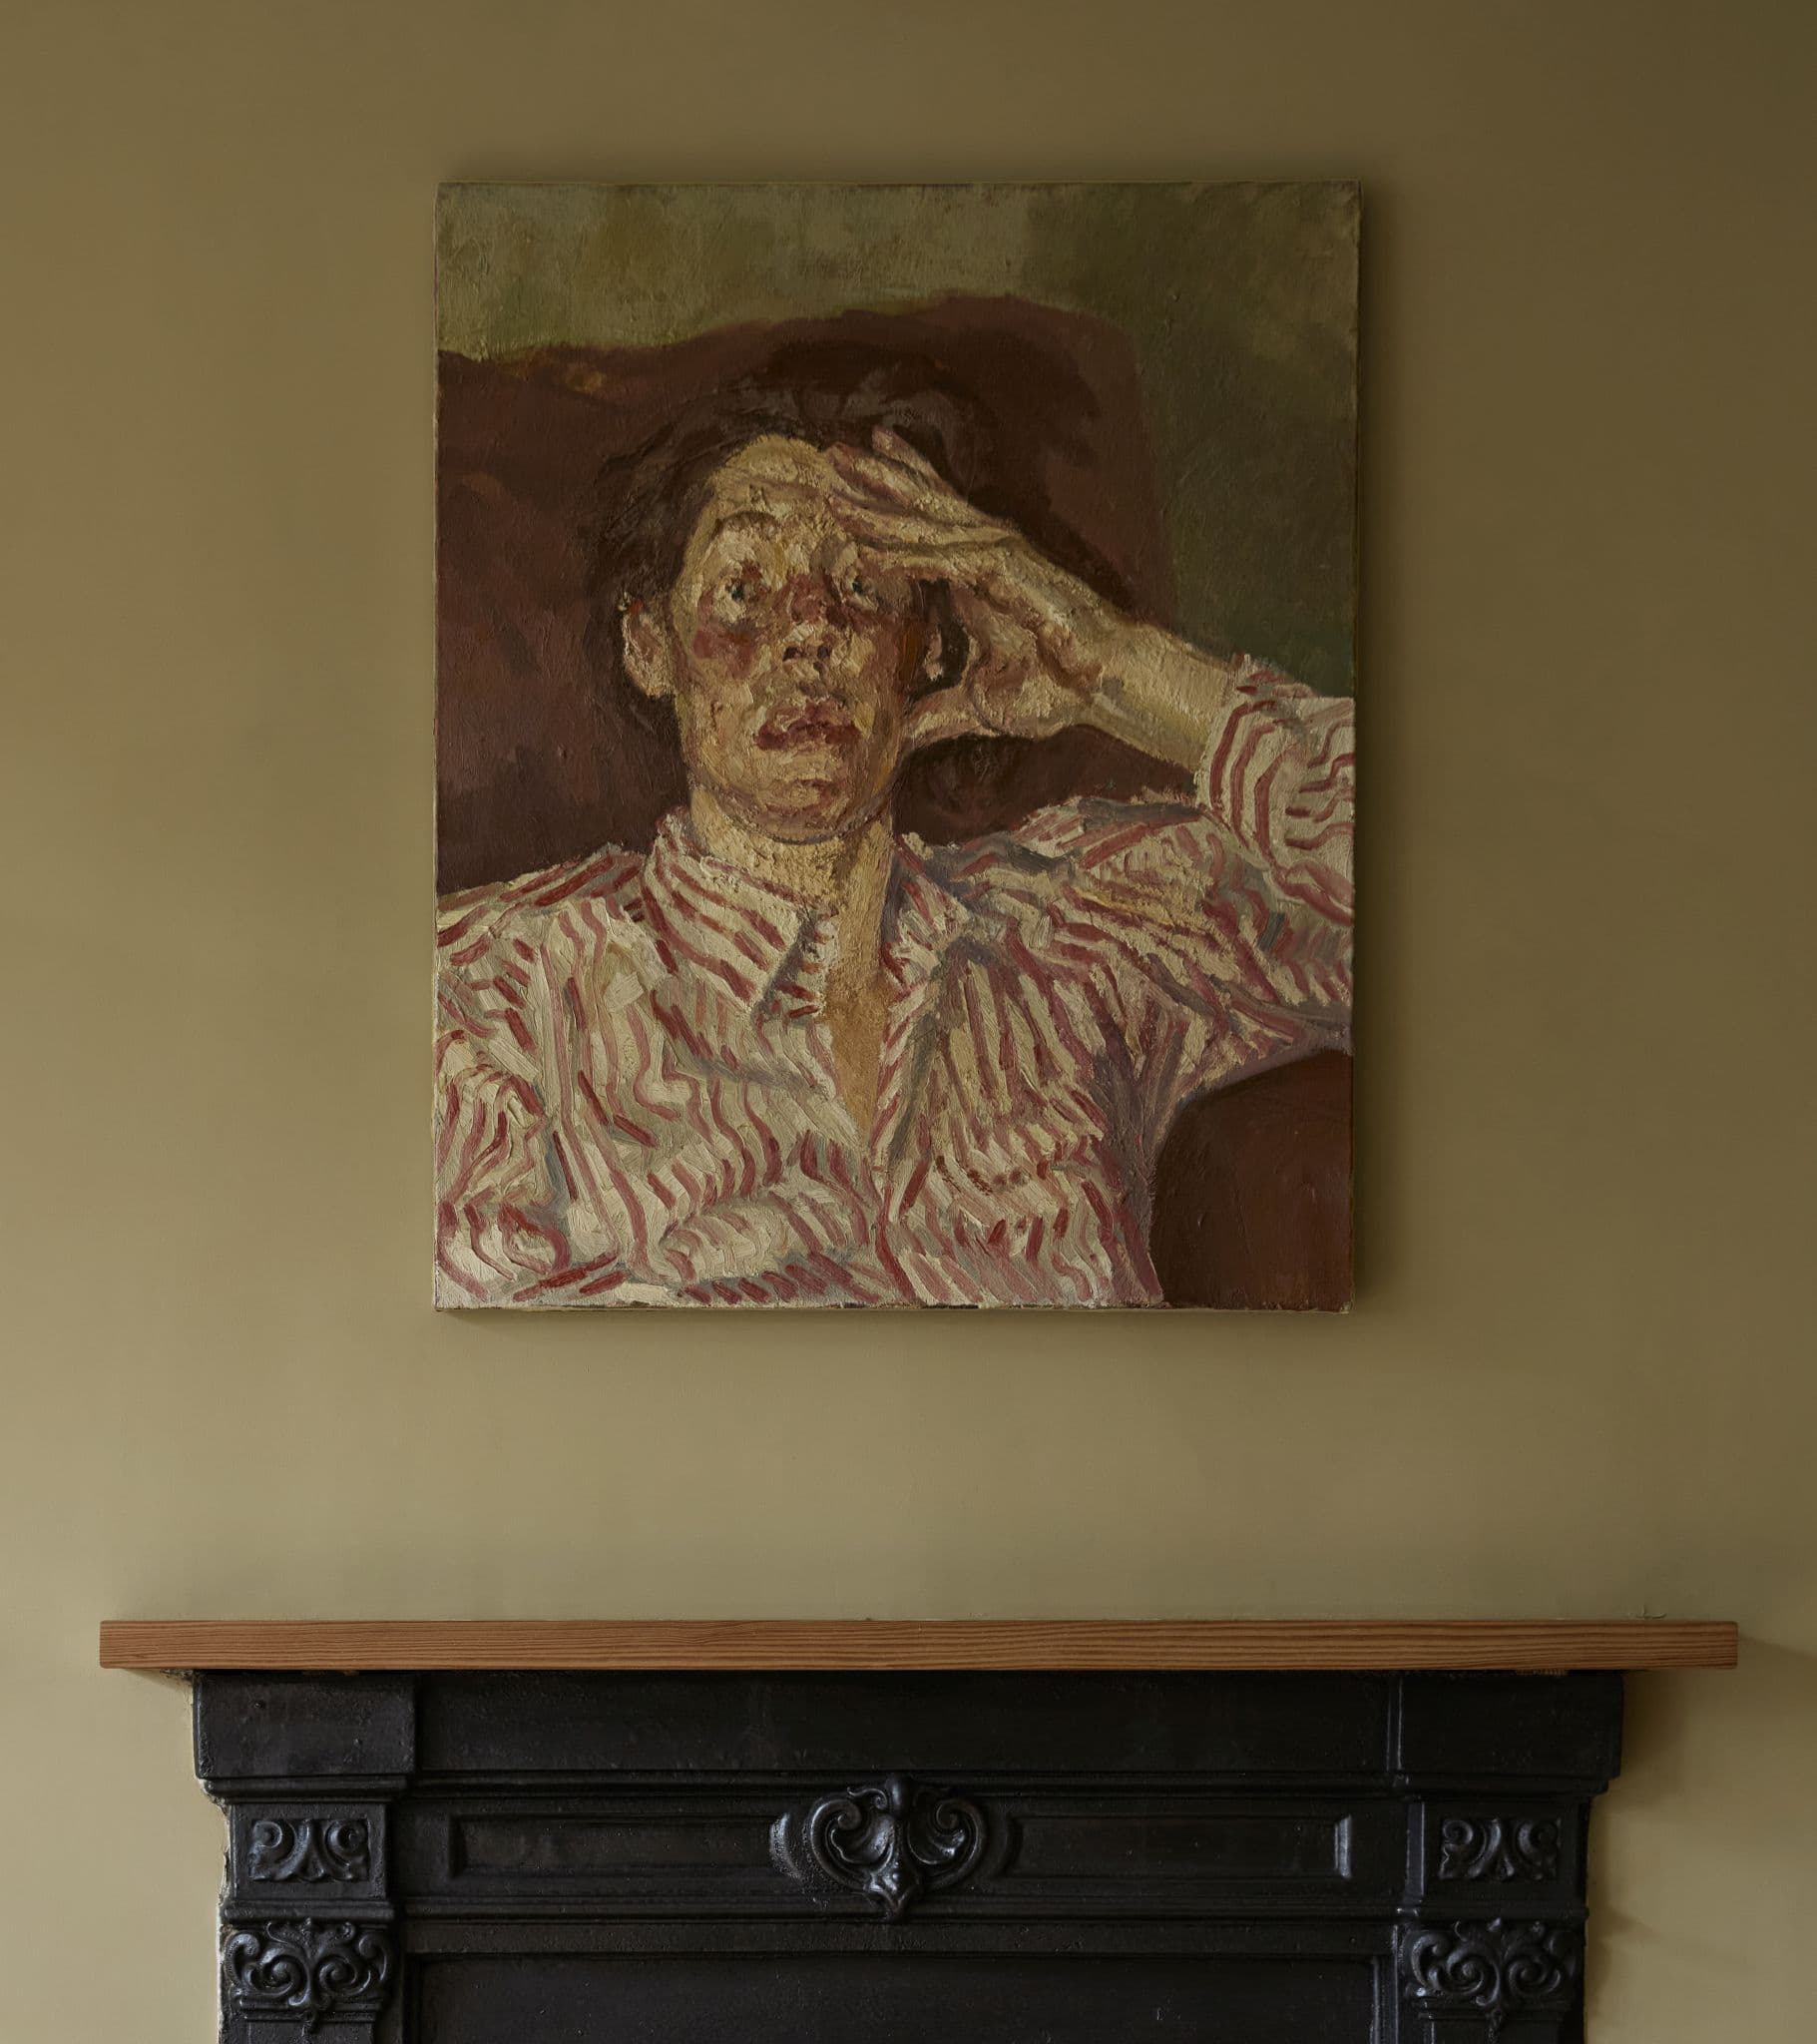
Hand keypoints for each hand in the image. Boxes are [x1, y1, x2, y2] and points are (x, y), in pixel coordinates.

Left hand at [825, 429, 1126, 748]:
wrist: (1103, 688)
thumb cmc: (1054, 689)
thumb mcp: (975, 706)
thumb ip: (933, 715)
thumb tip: (897, 739)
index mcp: (974, 579)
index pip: (925, 529)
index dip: (890, 503)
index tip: (847, 488)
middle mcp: (984, 556)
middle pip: (921, 507)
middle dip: (875, 480)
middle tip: (829, 456)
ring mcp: (996, 557)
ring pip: (926, 521)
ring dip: (879, 498)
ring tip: (838, 471)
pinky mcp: (1006, 571)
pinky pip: (945, 558)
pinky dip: (906, 553)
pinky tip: (868, 548)